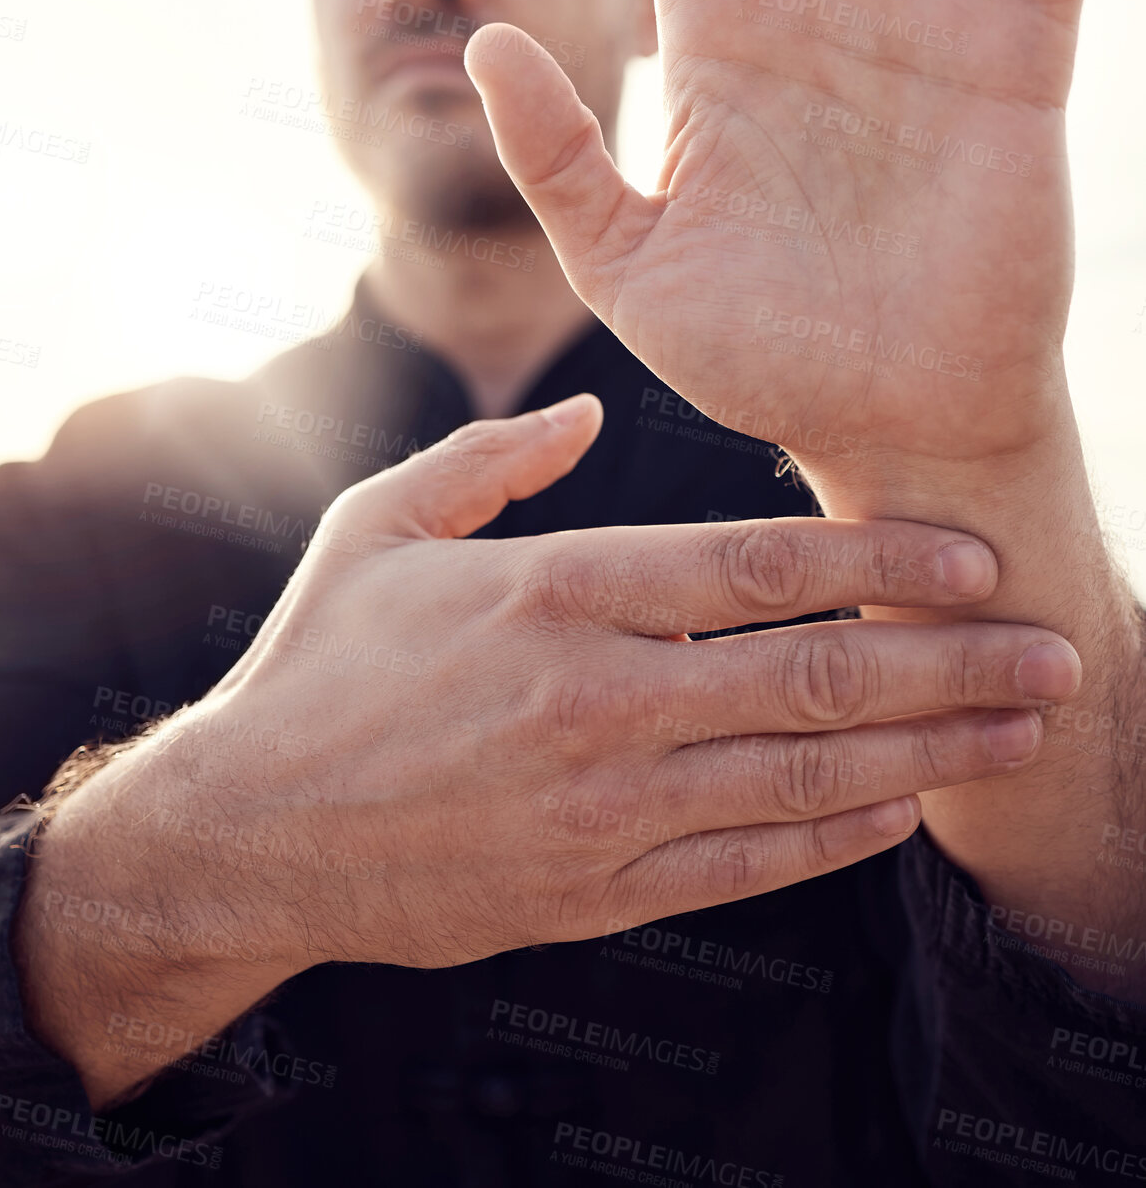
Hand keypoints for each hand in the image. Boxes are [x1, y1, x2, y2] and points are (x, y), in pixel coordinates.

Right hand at [196, 397, 1077, 966]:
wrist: (250, 830)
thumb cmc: (319, 661)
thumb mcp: (383, 524)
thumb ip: (492, 460)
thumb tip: (586, 419)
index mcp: (556, 588)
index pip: (760, 566)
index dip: (884, 558)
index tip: (972, 554)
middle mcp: (598, 697)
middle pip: (816, 674)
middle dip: (954, 660)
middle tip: (1055, 649)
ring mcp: (603, 804)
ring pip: (805, 774)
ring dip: (932, 749)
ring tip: (1023, 730)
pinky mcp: (594, 888)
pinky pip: (747, 863)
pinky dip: (838, 835)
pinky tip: (907, 808)